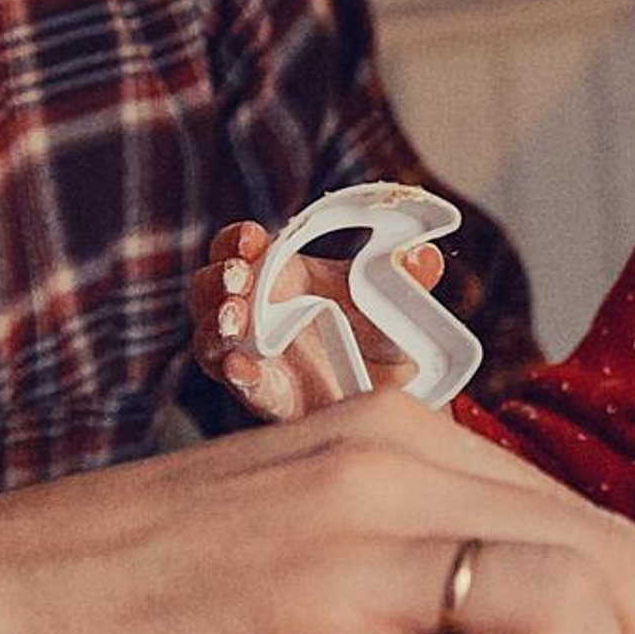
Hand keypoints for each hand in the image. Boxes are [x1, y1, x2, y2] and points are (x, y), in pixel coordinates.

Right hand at [191, 219, 444, 420]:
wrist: (393, 390)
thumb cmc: (379, 333)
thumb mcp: (395, 298)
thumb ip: (408, 276)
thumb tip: (423, 257)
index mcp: (281, 274)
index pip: (240, 248)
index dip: (237, 241)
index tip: (252, 239)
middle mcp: (256, 312)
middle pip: (211, 289)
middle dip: (218, 281)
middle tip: (239, 279)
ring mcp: (254, 354)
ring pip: (211, 338)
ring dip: (217, 327)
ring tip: (236, 322)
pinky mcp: (265, 395)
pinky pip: (241, 385)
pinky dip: (239, 375)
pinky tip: (244, 368)